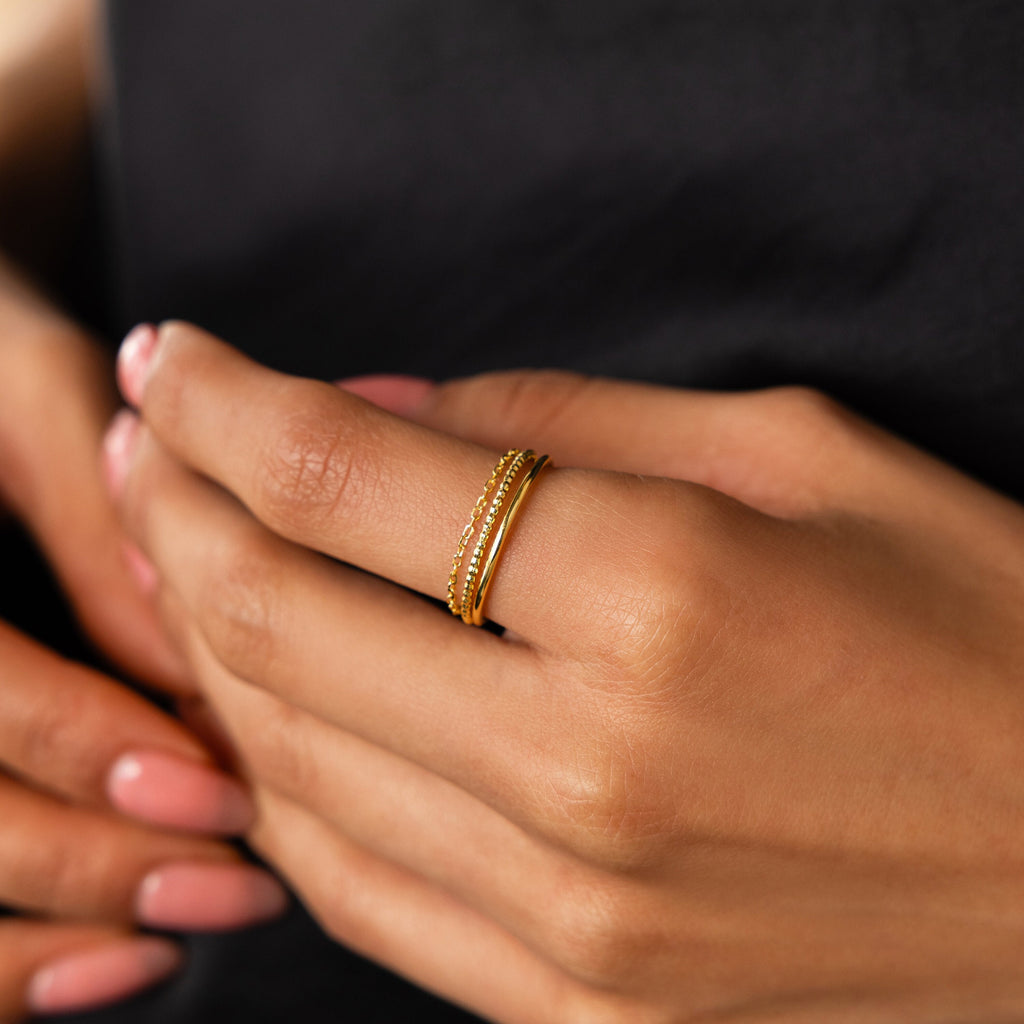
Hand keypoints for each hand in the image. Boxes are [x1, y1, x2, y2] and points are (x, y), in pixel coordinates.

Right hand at [0, 299, 286, 1020]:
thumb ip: (97, 513)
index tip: (216, 785)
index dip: (82, 745)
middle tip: (233, 882)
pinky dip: (16, 957)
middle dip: (90, 863)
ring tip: (195, 924)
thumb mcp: (22, 381)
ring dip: (59, 928)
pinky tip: (121, 957)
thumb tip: (191, 664)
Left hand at [110, 321, 1023, 1022]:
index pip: (346, 478)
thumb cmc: (972, 621)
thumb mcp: (791, 455)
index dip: (228, 403)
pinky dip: (282, 780)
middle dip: (180, 508)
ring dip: (207, 640)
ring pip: (289, 759)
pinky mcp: (573, 1003)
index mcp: (658, 592)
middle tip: (150, 440)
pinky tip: (267, 703)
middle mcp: (590, 768)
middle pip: (279, 618)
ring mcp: (572, 912)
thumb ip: (562, 418)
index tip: (176, 358)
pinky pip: (355, 884)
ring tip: (181, 552)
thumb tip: (378, 410)